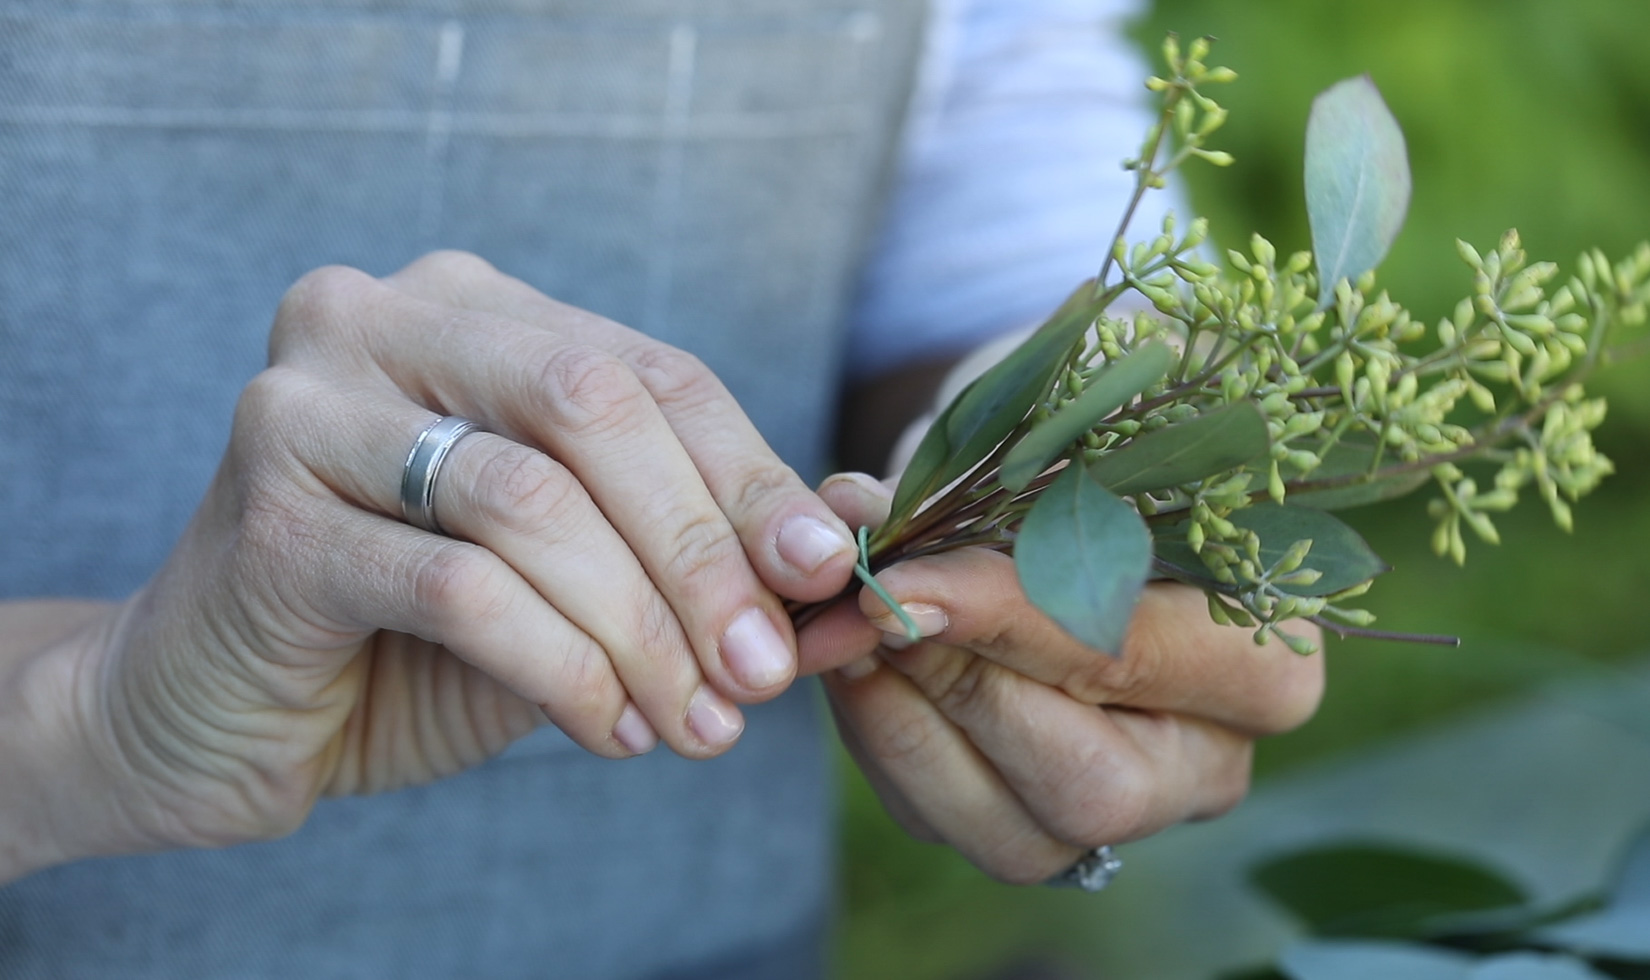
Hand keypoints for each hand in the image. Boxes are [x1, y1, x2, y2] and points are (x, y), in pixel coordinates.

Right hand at [5, 252, 859, 873]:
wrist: (214, 709)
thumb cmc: (413, 632)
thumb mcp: (577, 571)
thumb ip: (695, 536)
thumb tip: (850, 527)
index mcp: (469, 307)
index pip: (648, 372)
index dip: (750, 475)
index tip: (825, 573)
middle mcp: (378, 322)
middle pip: (594, 407)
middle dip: (700, 551)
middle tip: (764, 668)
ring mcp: (306, 409)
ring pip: (533, 503)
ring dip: (642, 628)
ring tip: (695, 720)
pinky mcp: (270, 521)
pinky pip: (463, 589)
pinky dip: (562, 668)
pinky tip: (609, 727)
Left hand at [796, 474, 1323, 883]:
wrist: (1062, 497)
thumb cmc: (1085, 454)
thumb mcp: (1065, 439)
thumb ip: (987, 480)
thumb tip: (859, 512)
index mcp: (1265, 658)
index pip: (1134, 657)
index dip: (1009, 625)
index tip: (901, 583)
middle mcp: (1210, 763)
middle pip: (1088, 784)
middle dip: (956, 688)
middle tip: (864, 606)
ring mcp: (1126, 819)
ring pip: (1009, 835)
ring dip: (901, 722)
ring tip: (838, 626)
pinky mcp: (1032, 836)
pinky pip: (943, 823)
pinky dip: (879, 738)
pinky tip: (847, 660)